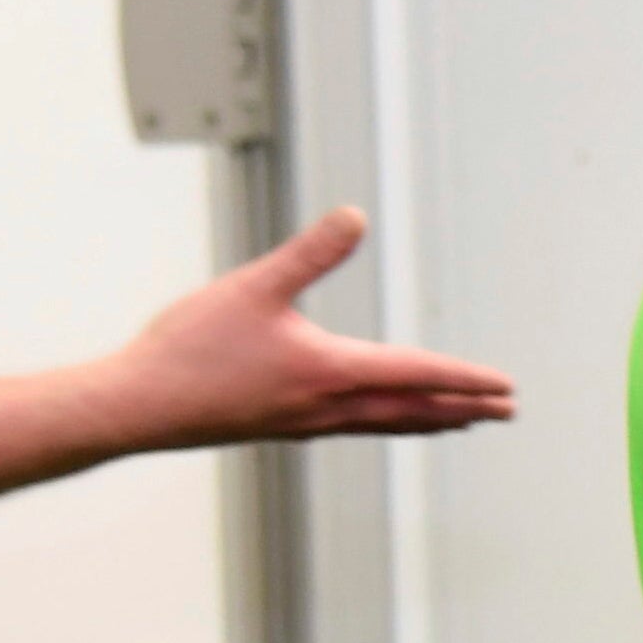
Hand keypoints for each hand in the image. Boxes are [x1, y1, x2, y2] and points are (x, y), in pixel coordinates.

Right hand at [0, 208, 511, 507]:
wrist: (134, 408)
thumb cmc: (188, 349)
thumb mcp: (254, 288)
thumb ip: (309, 253)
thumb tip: (356, 215)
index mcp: (331, 371)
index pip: (418, 375)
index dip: (467, 379)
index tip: (507, 387)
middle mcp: (328, 406)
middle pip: (414, 409)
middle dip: (465, 407)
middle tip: (508, 410)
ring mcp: (305, 423)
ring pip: (385, 423)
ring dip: (430, 420)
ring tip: (463, 421)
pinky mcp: (281, 428)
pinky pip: (352, 428)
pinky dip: (386, 424)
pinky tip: (379, 419)